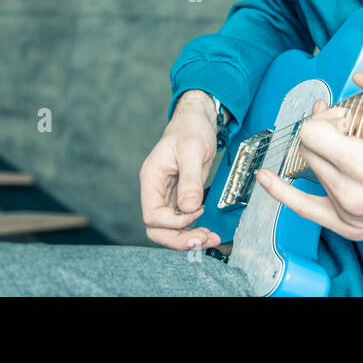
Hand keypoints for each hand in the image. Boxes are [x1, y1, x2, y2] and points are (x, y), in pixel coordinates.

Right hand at [139, 90, 221, 251]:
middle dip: (179, 239)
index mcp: (151, 179)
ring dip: (188, 238)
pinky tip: (209, 231)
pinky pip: (182, 222)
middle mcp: (155, 190)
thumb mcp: (192, 150)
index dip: (173, 222)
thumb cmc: (191, 129)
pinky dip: (194, 230)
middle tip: (203, 241)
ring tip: (210, 239)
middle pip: (157, 228)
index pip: (152, 214)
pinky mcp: (180, 198)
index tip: (195, 214)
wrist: (198, 121)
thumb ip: (190, 179)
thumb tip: (189, 208)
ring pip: (169, 229)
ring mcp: (167, 196)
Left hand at [254, 62, 362, 243]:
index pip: (314, 132)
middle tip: (347, 128)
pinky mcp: (342, 224)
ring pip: (308, 168)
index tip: (346, 119)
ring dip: (317, 151)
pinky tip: (266, 177)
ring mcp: (344, 210)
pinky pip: (300, 207)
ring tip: (337, 141)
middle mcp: (350, 191)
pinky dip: (280, 190)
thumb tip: (360, 75)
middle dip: (323, 131)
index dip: (327, 119)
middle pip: (307, 148)